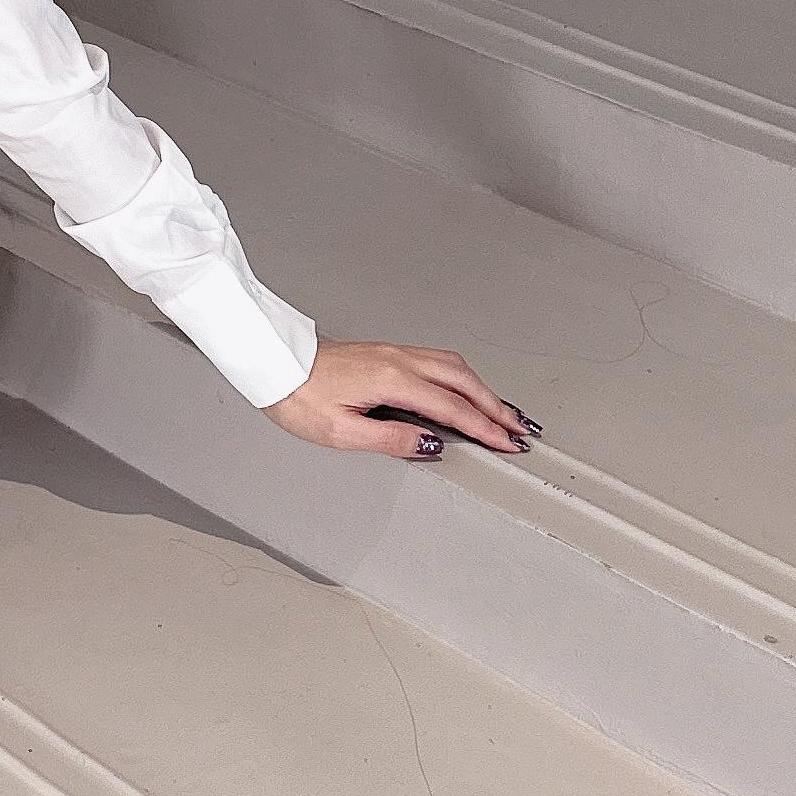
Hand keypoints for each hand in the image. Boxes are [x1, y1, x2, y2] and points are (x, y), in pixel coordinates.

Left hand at [263, 337, 537, 458]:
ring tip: (502, 413)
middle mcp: (398, 359)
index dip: (484, 428)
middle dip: (496, 407)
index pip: (452, 408)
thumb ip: (391, 439)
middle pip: (464, 381)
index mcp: (391, 379)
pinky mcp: (386, 352)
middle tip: (519, 430)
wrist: (275, 363)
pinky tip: (466, 390)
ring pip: (454, 367)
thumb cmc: (298, 396)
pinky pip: (438, 361)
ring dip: (483, 390)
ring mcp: (394, 352)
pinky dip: (463, 378)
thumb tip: (430, 444)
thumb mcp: (341, 432)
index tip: (506, 444)